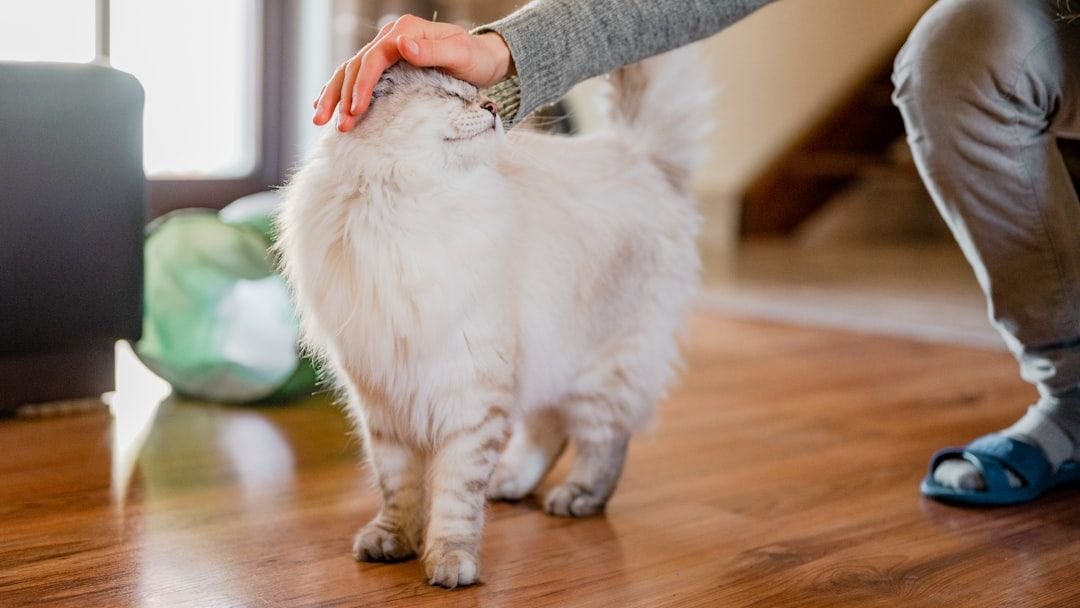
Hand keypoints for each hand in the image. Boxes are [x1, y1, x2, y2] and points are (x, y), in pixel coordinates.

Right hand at [313, 15, 513, 131]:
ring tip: (320, 119)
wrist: (484, 58)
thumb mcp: (460, 54)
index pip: (373, 58)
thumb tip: (403, 45)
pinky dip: (339, 90)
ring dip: (334, 95)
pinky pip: (357, 75)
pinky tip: (324, 103)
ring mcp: (387, 49)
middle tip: (337, 125)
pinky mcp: (387, 64)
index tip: (356, 110)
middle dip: (342, 96)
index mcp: (404, 31)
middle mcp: (391, 37)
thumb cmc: (475, 58)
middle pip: (355, 65)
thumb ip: (433, 51)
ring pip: (350, 71)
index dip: (362, 86)